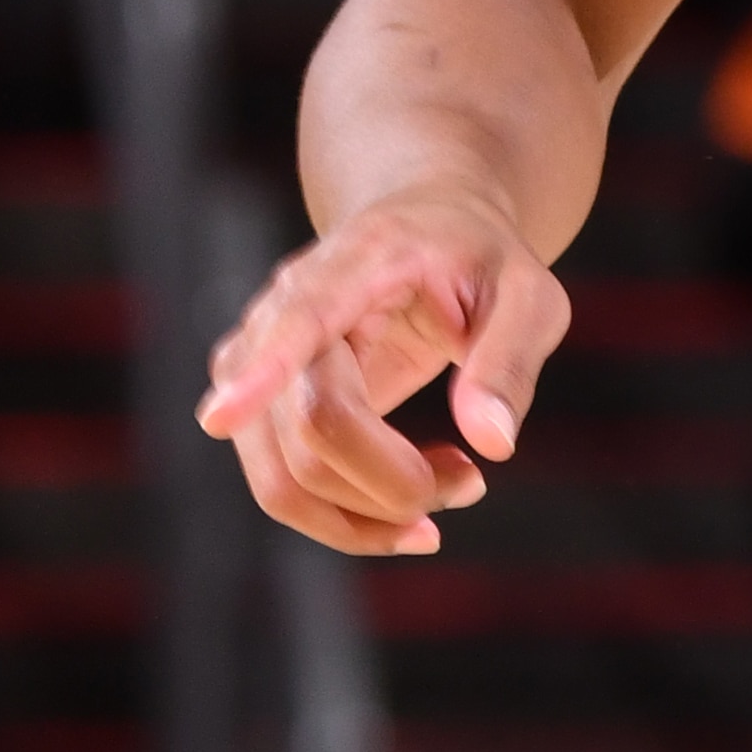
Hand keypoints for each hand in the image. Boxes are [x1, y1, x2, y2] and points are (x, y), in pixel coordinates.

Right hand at [197, 193, 570, 560]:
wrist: (426, 231)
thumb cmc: (480, 262)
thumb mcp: (530, 295)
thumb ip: (512, 361)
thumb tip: (492, 442)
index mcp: (355, 263)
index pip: (298, 321)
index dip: (261, 373)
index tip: (221, 419)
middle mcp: (285, 309)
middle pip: (309, 427)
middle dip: (395, 485)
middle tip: (474, 481)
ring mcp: (259, 362)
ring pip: (285, 479)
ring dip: (369, 517)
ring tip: (451, 488)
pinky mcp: (261, 409)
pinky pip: (283, 490)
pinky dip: (347, 520)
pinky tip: (408, 501)